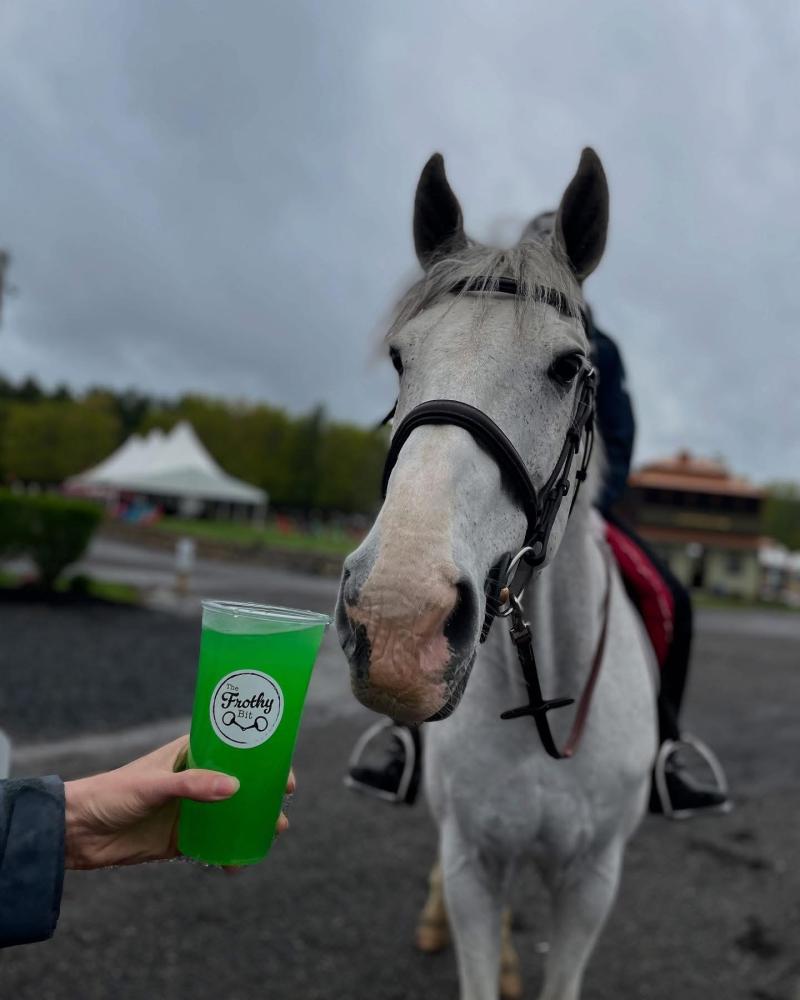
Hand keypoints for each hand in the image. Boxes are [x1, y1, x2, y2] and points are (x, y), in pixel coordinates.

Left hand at [64, 736, 294, 869]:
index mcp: (190, 753)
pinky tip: (238, 863)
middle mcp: (195, 780)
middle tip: (281, 807)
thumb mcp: (154, 785)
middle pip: (239, 784)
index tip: (282, 772)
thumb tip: (234, 788)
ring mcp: (190, 810)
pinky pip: (212, 845)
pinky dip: (228, 853)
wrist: (76, 832)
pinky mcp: (181, 840)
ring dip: (251, 824)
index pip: (234, 749)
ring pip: (230, 816)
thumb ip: (192, 784)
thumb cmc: (111, 793)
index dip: (260, 758)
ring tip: (271, 834)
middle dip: (262, 795)